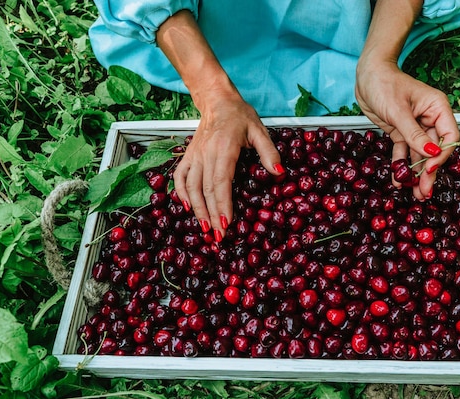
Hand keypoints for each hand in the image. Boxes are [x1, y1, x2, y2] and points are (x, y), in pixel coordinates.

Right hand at [173, 96, 281, 241]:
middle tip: (219, 236)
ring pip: (191, 187)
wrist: (217, 101)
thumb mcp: (259, 130)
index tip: (226, 223)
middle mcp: (206, 154)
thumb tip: (278, 172)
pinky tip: (187, 207)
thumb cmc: (240, 116)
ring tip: (205, 228)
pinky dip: (181, 193)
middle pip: (206, 190)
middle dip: (211, 215)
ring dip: (197, 209)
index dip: (222, 204)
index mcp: (224, 149)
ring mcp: (194, 155)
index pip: (221, 181)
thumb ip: (269, 152)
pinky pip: (180, 177)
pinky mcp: (188, 155)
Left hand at [355, 60, 459, 199]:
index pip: (449, 137)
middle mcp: (430, 119)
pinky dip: (401, 165)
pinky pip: (404, 152)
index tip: (429, 168)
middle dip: (429, 172)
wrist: (366, 75)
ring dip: (417, 174)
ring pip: (420, 155)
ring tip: (415, 193)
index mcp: (438, 109)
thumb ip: (414, 134)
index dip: (442, 155)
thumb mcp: (398, 111)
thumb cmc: (384, 84)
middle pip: (435, 151)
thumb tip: (431, 155)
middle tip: (424, 193)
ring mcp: (415, 127)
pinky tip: (398, 181)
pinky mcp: (401, 132)